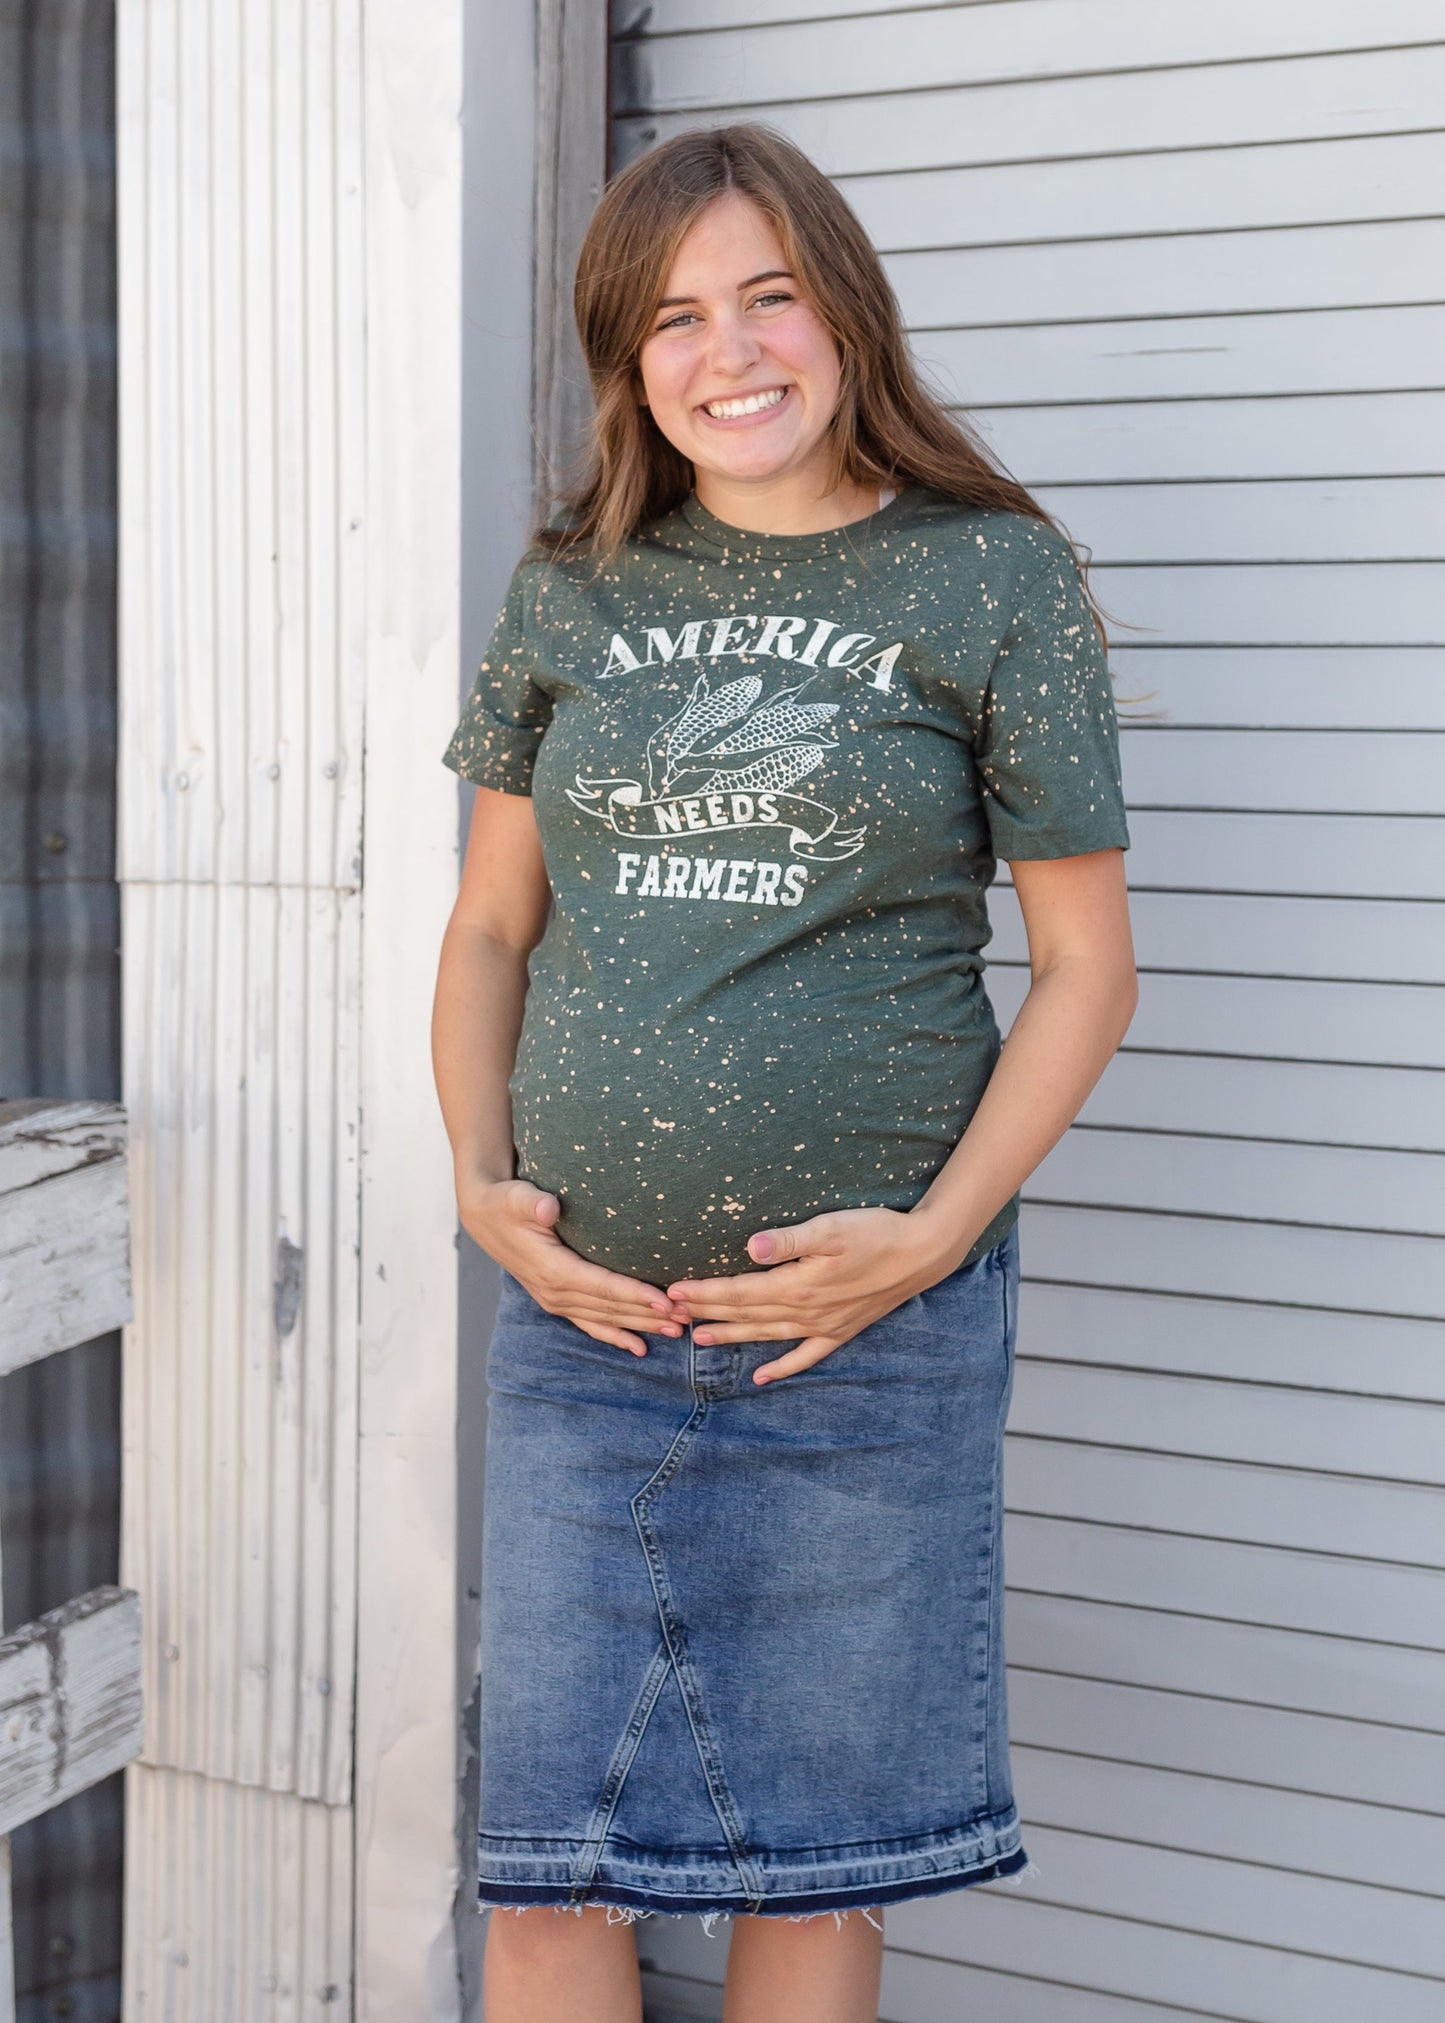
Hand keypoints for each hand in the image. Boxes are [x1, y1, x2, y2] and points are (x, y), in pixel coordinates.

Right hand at [458, 1175, 686, 1355]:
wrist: (484, 1216)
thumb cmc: (506, 1202)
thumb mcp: (515, 1198)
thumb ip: (531, 1203)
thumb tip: (546, 1208)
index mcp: (552, 1270)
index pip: (602, 1286)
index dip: (635, 1295)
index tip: (666, 1302)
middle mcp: (555, 1292)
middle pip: (611, 1308)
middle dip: (649, 1315)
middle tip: (687, 1318)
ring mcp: (556, 1300)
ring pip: (606, 1320)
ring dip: (641, 1327)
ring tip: (677, 1333)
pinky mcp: (558, 1300)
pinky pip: (590, 1324)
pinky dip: (615, 1336)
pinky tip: (639, 1348)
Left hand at [666, 1206, 963, 1384]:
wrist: (922, 1254)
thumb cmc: (875, 1233)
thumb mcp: (830, 1228)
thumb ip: (788, 1241)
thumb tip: (749, 1248)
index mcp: (797, 1285)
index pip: (739, 1292)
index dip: (705, 1293)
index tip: (674, 1293)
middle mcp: (805, 1312)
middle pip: (746, 1316)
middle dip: (708, 1315)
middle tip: (672, 1317)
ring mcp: (823, 1326)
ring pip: (767, 1336)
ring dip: (733, 1338)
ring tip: (701, 1340)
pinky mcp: (841, 1331)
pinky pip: (805, 1356)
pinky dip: (782, 1368)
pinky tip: (762, 1378)